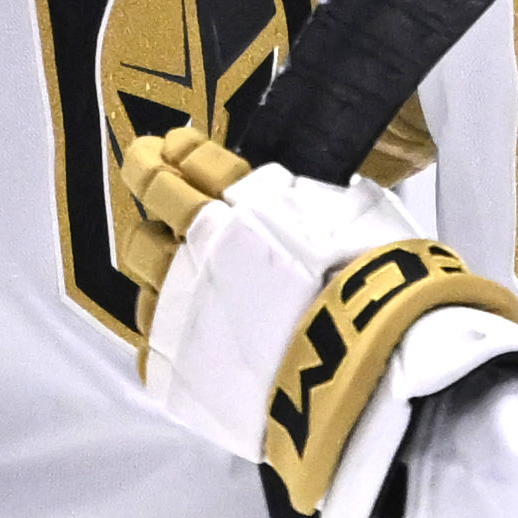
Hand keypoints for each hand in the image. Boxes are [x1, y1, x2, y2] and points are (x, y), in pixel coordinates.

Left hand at [122, 125, 517, 517]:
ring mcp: (181, 311)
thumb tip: (288, 191)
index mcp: (241, 208)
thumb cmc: (378, 288)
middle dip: (146, 181)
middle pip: (151, 208)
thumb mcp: (351, 213)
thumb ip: (304, 198)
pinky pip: (150, 339)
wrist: (368, 372)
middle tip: (146, 170)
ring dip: (151, 255)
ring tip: (161, 253)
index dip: (175, 152)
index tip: (169, 146)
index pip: (190, 165)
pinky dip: (163, 325)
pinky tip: (176, 320)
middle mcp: (199, 253)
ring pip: (140, 271)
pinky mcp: (176, 369)